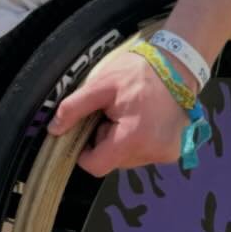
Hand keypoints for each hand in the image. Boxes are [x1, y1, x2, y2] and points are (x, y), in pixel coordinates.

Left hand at [47, 49, 187, 177]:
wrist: (177, 65)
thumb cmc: (137, 72)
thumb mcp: (100, 85)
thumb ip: (74, 108)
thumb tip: (54, 130)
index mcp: (133, 139)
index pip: (96, 166)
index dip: (85, 152)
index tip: (89, 129)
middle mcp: (152, 152)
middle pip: (112, 162)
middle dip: (106, 142)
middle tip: (113, 114)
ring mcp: (166, 153)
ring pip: (127, 159)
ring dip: (122, 141)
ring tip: (130, 115)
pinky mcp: (174, 151)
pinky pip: (144, 153)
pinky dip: (138, 141)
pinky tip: (143, 120)